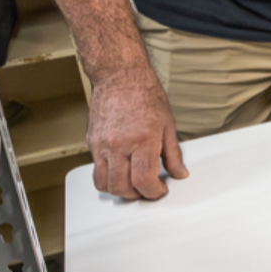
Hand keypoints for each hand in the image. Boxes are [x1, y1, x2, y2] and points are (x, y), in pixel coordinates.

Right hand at [87, 68, 188, 199]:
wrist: (120, 76)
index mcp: (142, 139)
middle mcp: (119, 144)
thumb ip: (173, 153)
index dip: (153, 192)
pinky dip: (108, 177)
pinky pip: (96, 169)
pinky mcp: (91, 141)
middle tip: (147, 191)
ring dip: (120, 191)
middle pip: (122, 186)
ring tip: (133, 186)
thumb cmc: (144, 94)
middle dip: (137, 195)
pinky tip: (120, 172)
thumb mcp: (168, 124)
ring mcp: (102, 144)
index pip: (144, 179)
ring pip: (104, 182)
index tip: (159, 190)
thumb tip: (179, 172)